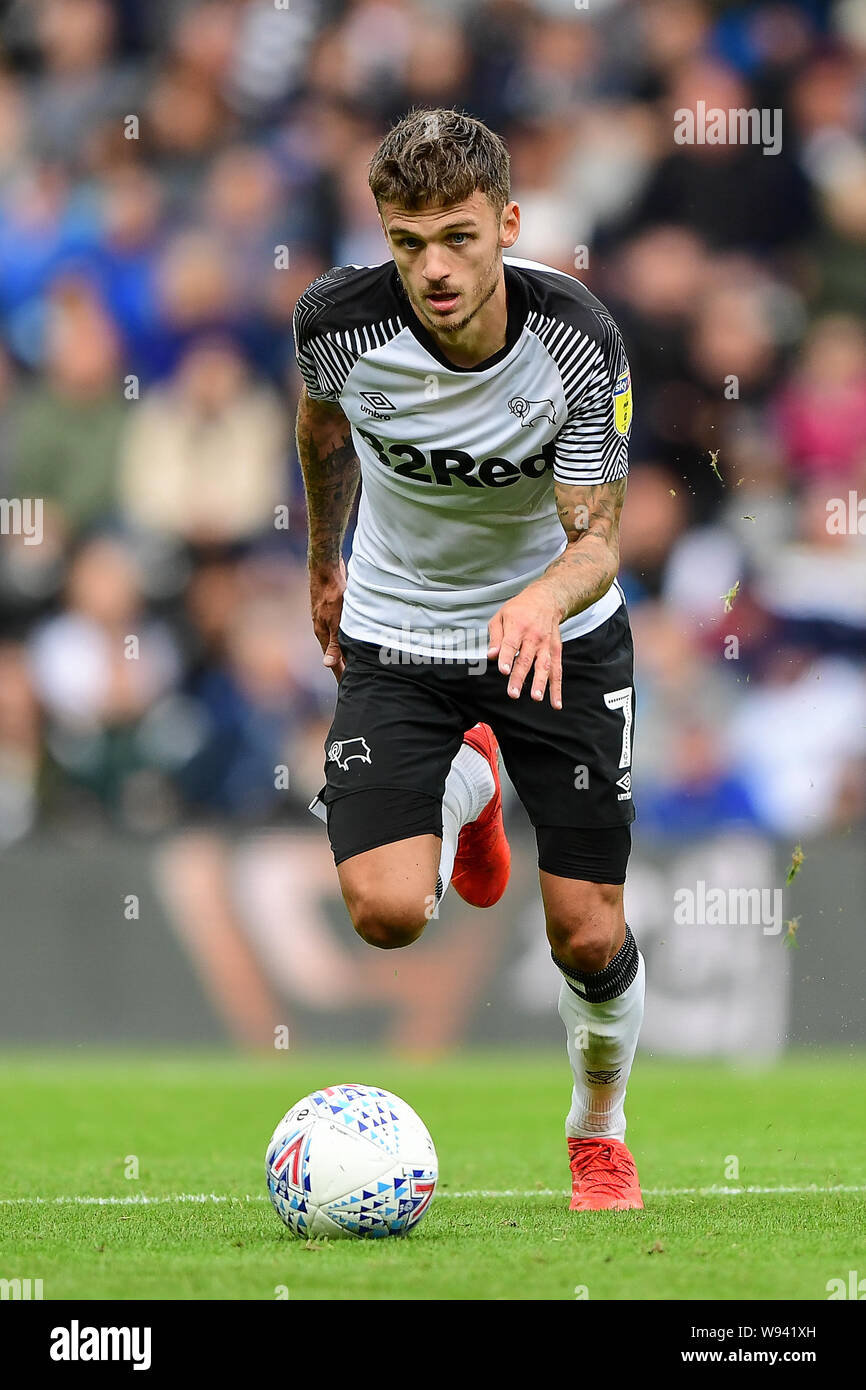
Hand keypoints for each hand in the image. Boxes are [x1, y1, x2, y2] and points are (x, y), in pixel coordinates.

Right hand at [310, 559, 346, 680]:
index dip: (341, 675)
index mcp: (323, 634)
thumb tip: (327, 665)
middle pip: (336, 654)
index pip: (333, 662)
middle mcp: (324, 629)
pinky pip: (342, 629)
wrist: (326, 569)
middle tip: (356, 681)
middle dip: (345, 667)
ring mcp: (327, 619)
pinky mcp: (333, 610)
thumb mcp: (335, 621)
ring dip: (348, 653)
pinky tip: (355, 638)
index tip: (348, 689)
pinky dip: (348, 639)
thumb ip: (334, 643)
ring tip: (357, 664)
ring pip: (339, 641)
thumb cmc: (332, 593)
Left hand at [487, 583, 563, 709]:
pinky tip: (556, 703)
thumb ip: (495, 637)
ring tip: (536, 697)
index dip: (506, 657)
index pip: (510, 644)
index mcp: (517, 627)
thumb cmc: (520, 609)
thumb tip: (490, 655)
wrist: (547, 599)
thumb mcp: (501, 616)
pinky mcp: (555, 651)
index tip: (503, 670)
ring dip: (540, 683)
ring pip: (543, 666)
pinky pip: (557, 671)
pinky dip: (557, 688)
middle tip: (513, 693)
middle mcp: (533, 637)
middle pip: (525, 659)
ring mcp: (546, 645)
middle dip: (519, 677)